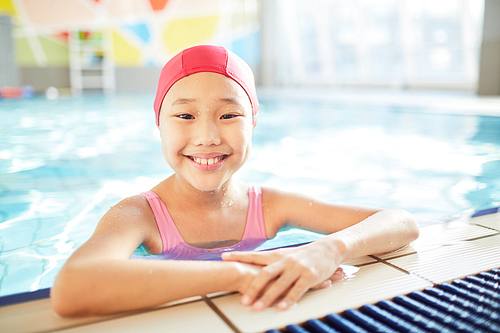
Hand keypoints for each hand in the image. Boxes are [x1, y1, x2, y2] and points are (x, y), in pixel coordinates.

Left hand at [222, 242, 343, 310]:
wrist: (329, 248)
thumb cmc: (305, 255)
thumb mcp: (287, 255)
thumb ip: (272, 263)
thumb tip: (255, 270)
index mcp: (277, 255)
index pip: (255, 255)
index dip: (239, 256)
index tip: (224, 257)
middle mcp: (285, 261)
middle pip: (265, 273)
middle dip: (253, 287)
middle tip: (243, 300)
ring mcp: (297, 268)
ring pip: (279, 283)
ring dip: (267, 297)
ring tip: (258, 308)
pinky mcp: (309, 276)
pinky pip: (297, 289)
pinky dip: (289, 299)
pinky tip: (281, 307)